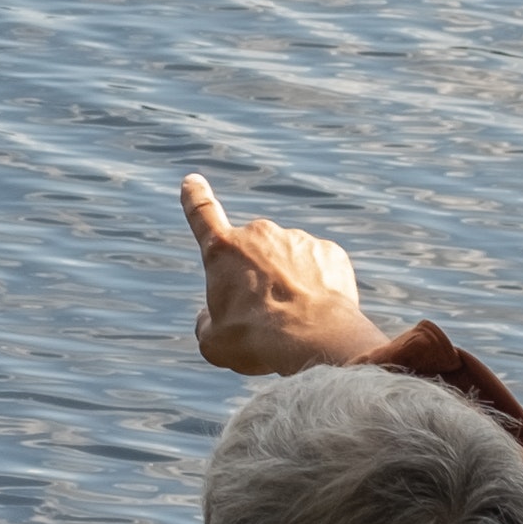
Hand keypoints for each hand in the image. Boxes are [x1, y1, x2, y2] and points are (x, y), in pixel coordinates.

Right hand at [180, 173, 396, 374]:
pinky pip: (318, 267)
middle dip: (255, 274)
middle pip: (252, 251)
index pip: (202, 214)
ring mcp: (297, 239)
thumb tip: (210, 315)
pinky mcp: (330, 252)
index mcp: (223, 250)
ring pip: (287, 259)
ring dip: (288, 281)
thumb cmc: (257, 341)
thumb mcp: (214, 341)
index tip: (193, 182)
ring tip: (293, 319)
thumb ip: (207, 322)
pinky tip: (316, 312)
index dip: (195, 197)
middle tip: (262, 312)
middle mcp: (259, 234)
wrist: (315, 341)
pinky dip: (316, 286)